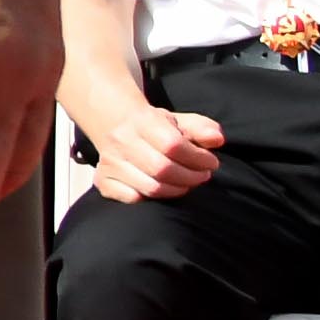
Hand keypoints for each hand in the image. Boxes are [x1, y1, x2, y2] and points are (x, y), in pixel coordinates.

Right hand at [70, 78, 223, 202]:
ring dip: (177, 190)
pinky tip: (162, 188)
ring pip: (150, 187)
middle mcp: (121, 141)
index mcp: (142, 121)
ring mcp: (110, 162)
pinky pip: (131, 198)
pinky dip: (152, 199)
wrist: (116, 124)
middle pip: (162, 169)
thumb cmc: (154, 126)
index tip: (211, 162)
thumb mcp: (179, 121)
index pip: (173, 145)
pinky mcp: (102, 179)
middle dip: (191, 177)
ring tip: (187, 183)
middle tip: (202, 175)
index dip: (198, 158)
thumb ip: (201, 128)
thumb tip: (217, 139)